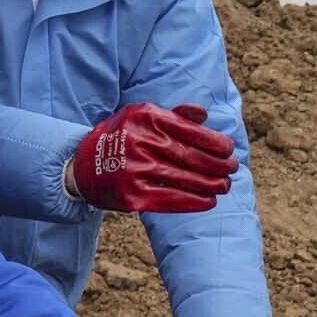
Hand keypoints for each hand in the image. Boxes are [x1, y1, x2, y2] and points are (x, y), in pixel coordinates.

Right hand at [69, 102, 235, 213]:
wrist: (84, 166)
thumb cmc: (123, 138)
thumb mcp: (141, 117)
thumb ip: (173, 115)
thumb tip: (204, 114)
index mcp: (145, 117)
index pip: (189, 131)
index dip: (214, 142)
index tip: (230, 149)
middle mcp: (139, 141)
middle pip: (189, 156)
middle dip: (217, 165)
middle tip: (233, 169)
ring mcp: (134, 169)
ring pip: (183, 179)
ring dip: (210, 185)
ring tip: (225, 186)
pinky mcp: (131, 195)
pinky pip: (170, 199)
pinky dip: (193, 202)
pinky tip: (209, 201)